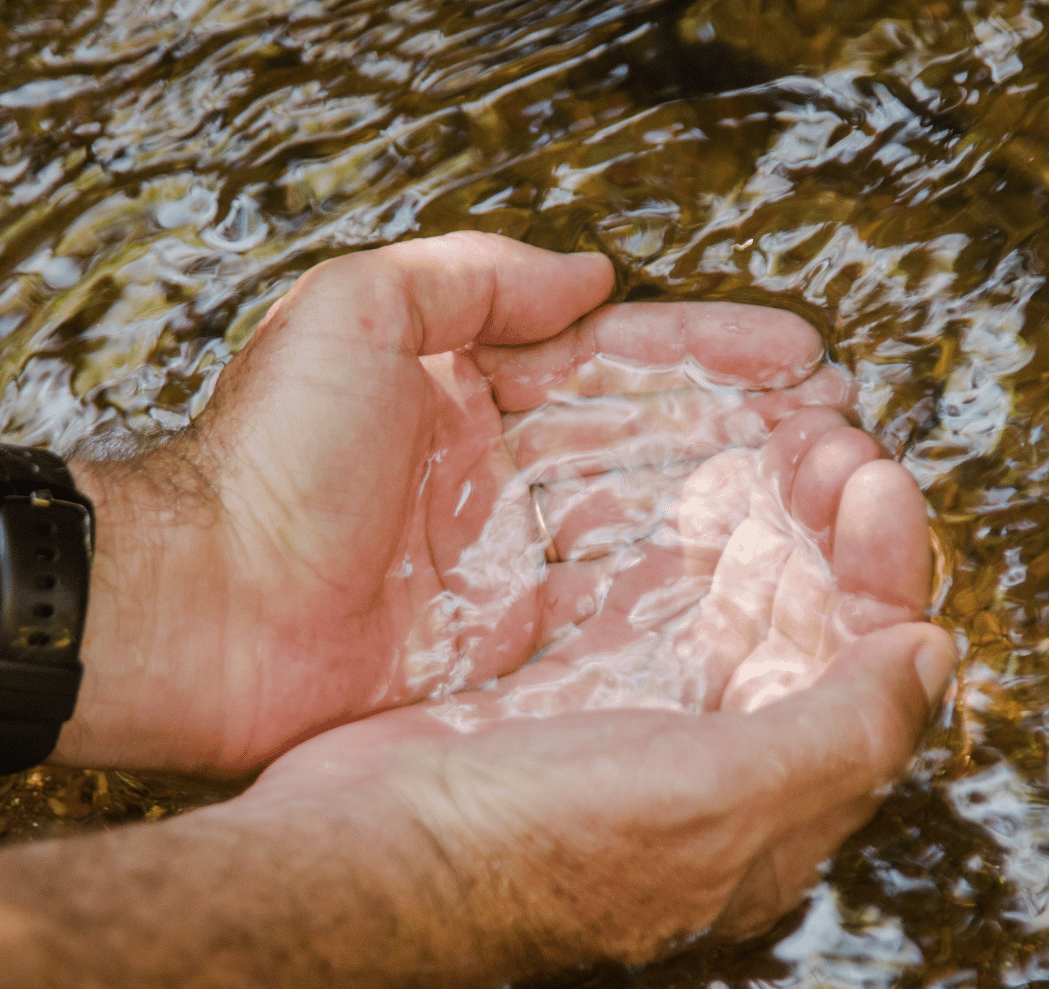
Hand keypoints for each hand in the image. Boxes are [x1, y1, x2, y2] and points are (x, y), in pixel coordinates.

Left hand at [56, 232, 851, 771]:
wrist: (197, 616)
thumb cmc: (259, 464)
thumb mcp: (355, 314)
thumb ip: (474, 278)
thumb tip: (590, 274)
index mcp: (478, 397)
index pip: (627, 365)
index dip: (718, 357)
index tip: (806, 359)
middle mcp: (511, 486)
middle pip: (667, 453)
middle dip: (767, 443)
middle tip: (852, 441)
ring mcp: (519, 574)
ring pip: (668, 536)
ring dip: (760, 522)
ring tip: (848, 508)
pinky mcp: (518, 655)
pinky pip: (634, 623)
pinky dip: (710, 609)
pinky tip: (782, 597)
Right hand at [242, 397, 953, 957]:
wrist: (358, 862)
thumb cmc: (539, 845)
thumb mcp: (720, 798)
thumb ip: (844, 730)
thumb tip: (931, 651)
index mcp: (774, 810)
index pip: (870, 674)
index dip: (886, 567)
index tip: (872, 475)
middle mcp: (715, 775)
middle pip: (805, 631)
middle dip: (826, 530)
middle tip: (823, 437)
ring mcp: (635, 735)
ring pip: (728, 609)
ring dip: (760, 522)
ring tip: (768, 439)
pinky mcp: (560, 699)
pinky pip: (643, 605)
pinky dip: (673, 540)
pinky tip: (675, 486)